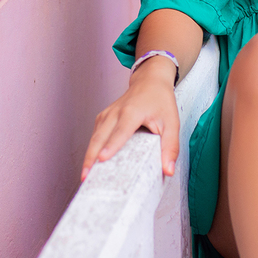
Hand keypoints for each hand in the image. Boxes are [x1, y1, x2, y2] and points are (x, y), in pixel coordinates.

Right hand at [81, 56, 179, 181]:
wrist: (150, 80)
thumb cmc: (161, 100)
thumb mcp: (172, 123)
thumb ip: (170, 147)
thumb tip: (168, 170)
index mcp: (132, 112)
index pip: (120, 132)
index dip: (111, 146)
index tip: (102, 159)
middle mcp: (116, 112)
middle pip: (100, 137)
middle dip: (91, 157)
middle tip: (86, 177)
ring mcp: (107, 114)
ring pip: (94, 137)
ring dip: (88, 156)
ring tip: (85, 176)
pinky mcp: (103, 117)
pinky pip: (95, 135)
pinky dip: (91, 149)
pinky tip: (91, 164)